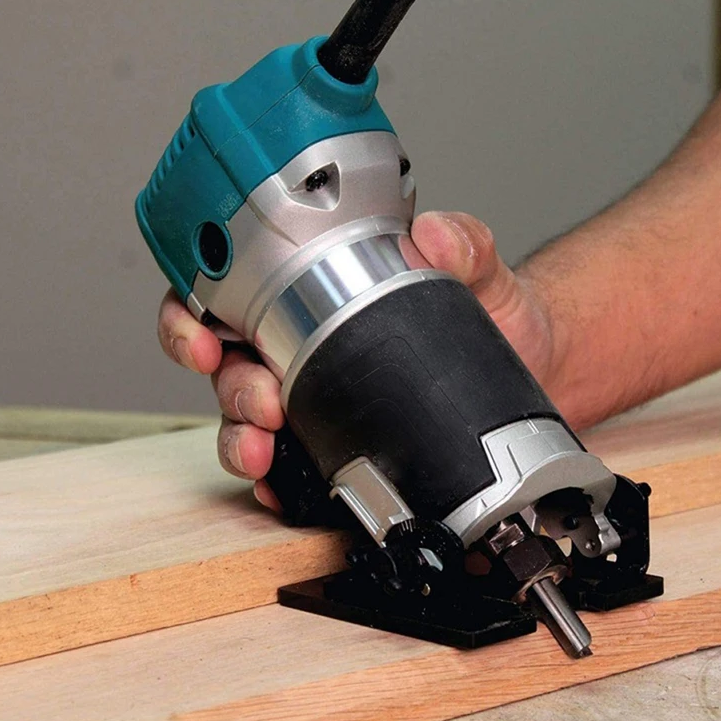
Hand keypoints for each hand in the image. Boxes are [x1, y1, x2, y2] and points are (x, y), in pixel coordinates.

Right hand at [157, 212, 555, 509]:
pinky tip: (285, 486)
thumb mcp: (478, 266)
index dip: (192, 315)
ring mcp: (319, 400)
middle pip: (229, 369)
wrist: (528, 360)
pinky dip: (278, 481)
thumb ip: (461, 241)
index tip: (203, 333)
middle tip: (260, 397)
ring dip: (243, 439)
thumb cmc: (488, 309)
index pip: (227, 296)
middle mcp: (301, 349)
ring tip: (268, 445)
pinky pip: (293, 469)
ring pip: (249, 424)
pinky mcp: (342, 446)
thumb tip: (433, 235)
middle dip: (229, 387)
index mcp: (311, 296)